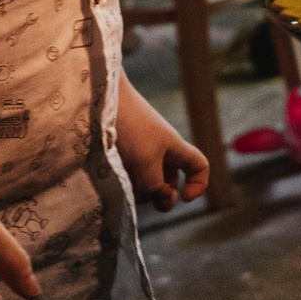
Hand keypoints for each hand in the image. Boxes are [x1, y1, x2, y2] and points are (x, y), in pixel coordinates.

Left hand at [116, 95, 209, 212]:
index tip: (185, 198)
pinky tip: (115, 178)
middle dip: (163, 196)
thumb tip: (153, 198)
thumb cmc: (130, 126)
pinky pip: (129, 177)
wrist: (100, 101)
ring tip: (126, 181)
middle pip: (170, 182)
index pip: (199, 167)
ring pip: (147, 183)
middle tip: (150, 198)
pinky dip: (126, 182)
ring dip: (140, 189)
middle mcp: (160, 152)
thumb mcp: (146, 160)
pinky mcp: (120, 155)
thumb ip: (153, 186)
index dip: (199, 185)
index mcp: (174, 149)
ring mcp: (139, 154)